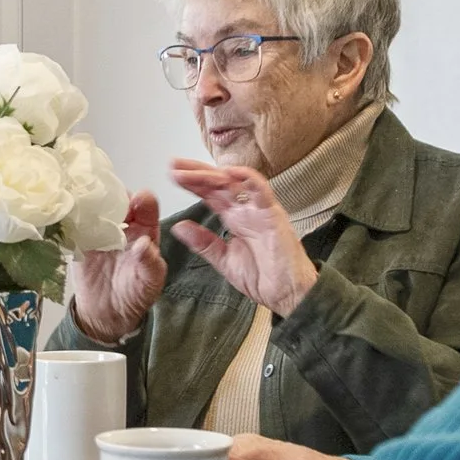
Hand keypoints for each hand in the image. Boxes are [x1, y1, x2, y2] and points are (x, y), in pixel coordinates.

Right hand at [67, 190, 168, 343]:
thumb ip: (150, 263)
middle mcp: (122, 224)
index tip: (138, 200)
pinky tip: (61, 208)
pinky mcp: (78, 237)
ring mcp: (99, 228)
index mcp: (144, 229)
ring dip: (85, 198)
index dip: (143, 200)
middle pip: (116, 199)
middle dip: (109, 192)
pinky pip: (72, 222)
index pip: (146, 207)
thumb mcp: (149, 282)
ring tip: (77, 194)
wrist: (106, 312)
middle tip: (101, 192)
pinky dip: (67, 214)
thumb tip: (145, 244)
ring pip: (93, 206)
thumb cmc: (134, 293)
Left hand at [167, 159, 318, 315]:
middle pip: (218, 184)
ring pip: (234, 183)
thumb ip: (203, 242)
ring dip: (212, 174)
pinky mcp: (273, 213)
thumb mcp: (224, 260)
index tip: (172, 174)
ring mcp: (259, 209)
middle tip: (174, 164)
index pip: (209, 194)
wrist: (288, 295)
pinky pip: (261, 191)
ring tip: (189, 170)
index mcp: (233, 218)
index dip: (192, 183)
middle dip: (196, 173)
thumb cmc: (263, 277)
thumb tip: (179, 227)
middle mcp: (245, 209)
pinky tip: (229, 172)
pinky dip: (247, 179)